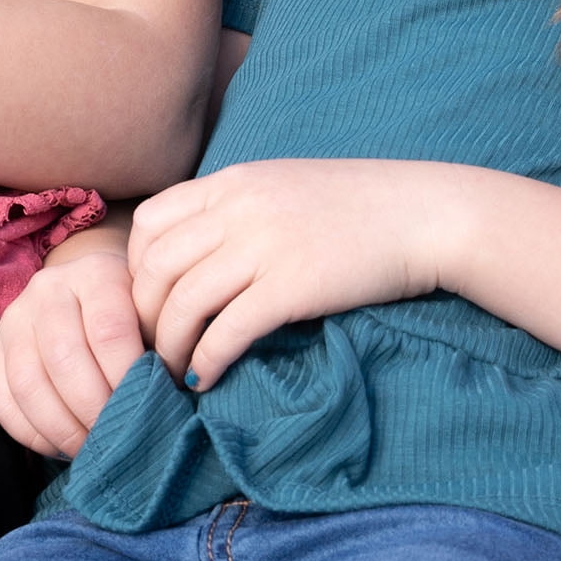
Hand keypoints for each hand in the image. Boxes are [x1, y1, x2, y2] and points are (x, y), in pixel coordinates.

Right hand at [0, 238, 146, 455]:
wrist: (87, 290)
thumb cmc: (131, 312)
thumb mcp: (151, 314)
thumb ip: (159, 347)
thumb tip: (169, 398)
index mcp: (95, 273)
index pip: (108, 330)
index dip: (126, 377)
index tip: (145, 407)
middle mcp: (47, 288)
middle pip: (64, 358)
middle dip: (94, 409)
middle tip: (116, 438)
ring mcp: (14, 318)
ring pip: (29, 384)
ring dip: (62, 428)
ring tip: (91, 448)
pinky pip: (2, 401)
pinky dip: (33, 434)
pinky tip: (61, 446)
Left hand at [127, 159, 477, 390]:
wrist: (424, 214)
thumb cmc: (360, 205)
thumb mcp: (285, 185)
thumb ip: (238, 207)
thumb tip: (198, 249)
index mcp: (234, 181)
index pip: (150, 222)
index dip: (135, 271)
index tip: (151, 303)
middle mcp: (239, 208)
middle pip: (155, 269)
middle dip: (144, 318)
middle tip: (155, 349)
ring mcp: (264, 246)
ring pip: (182, 303)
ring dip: (169, 348)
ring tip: (176, 373)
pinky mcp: (292, 286)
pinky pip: (227, 331)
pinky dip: (207, 361)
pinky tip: (208, 379)